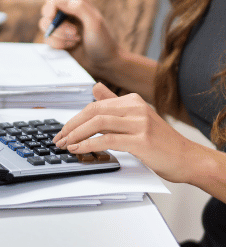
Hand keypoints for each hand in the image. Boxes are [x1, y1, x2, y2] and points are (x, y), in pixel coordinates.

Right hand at [39, 0, 119, 77]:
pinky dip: (58, 44)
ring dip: (59, 35)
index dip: (51, 2)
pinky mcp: (56, 39)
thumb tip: (56, 0)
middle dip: (58, 24)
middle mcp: (67, 12)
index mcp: (77, 2)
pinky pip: (47, 39)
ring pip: (44, 25)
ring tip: (76, 40)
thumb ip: (78, 7)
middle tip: (74, 32)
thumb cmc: (103, 41)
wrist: (104, 64)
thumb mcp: (95, 22)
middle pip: (46, 10)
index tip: (53, 14)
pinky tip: (71, 46)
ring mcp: (60, 26)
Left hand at [53, 83, 196, 182]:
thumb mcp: (137, 118)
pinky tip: (78, 149)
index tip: (63, 131)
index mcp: (132, 100)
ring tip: (65, 145)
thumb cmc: (161, 142)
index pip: (94, 106)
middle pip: (93, 112)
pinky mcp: (142, 140)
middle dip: (71, 126)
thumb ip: (114, 103)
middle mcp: (136, 108)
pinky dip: (88, 144)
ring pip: (98, 123)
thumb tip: (95, 87)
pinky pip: (108, 139)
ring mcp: (140, 123)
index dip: (75, 119)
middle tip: (58, 139)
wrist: (188, 159)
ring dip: (76, 135)